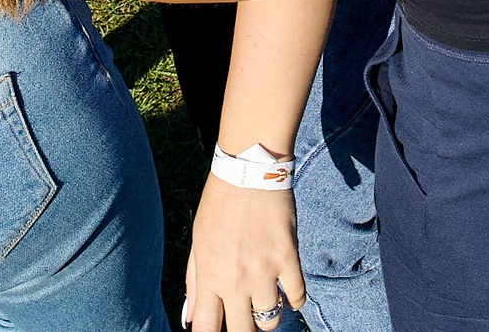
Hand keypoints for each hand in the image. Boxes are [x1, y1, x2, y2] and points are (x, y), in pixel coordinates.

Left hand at [183, 179, 303, 330]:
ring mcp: (264, 271)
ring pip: (270, 320)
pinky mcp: (288, 259)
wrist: (249, 172)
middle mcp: (235, 280)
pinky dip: (294, 300)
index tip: (217, 329)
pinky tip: (286, 290)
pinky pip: (297, 297)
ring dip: (267, 315)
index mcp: (208, 275)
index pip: (205, 328)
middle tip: (245, 320)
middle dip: (243, 330)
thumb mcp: (198, 243)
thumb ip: (194, 283)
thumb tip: (190, 318)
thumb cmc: (219, 206)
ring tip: (265, 299)